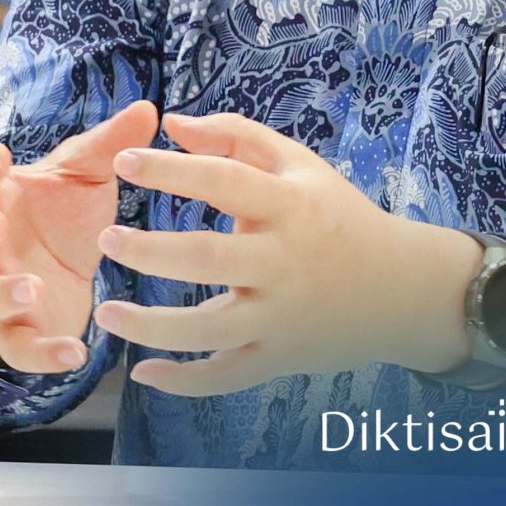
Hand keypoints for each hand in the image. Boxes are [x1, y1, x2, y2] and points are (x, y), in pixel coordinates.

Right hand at [0, 99, 159, 372]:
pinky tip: (73, 353)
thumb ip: (110, 146)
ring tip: (29, 287)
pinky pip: (17, 349)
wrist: (68, 274)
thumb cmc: (62, 214)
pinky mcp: (14, 335)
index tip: (1, 155)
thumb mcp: (85, 177)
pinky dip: (41, 354)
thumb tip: (149, 108)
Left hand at [91, 110, 487, 397]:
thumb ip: (235, 138)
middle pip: (208, 259)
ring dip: (152, 326)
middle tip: (105, 240)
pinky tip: (143, 373)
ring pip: (209, 331)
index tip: (123, 161)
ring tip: (106, 312)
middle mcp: (283, 262)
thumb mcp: (300, 166)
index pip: (224, 181)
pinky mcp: (278, 357)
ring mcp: (280, 316)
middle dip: (150, 251)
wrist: (399, 289)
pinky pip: (225, 377)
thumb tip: (171, 123)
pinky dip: (184, 382)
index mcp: (289, 205)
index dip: (171, 170)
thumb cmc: (337, 216)